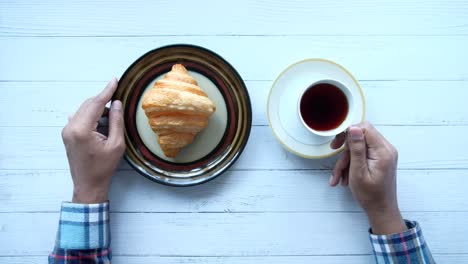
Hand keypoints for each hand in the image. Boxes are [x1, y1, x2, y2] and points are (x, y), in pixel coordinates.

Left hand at [62, 78, 124, 203]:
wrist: (88, 184)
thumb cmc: (103, 168)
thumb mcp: (116, 144)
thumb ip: (116, 121)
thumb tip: (116, 103)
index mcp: (82, 129)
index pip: (96, 103)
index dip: (107, 91)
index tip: (115, 80)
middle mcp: (71, 127)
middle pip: (88, 104)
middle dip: (103, 99)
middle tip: (117, 96)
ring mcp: (67, 131)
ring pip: (84, 110)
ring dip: (98, 107)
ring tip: (112, 112)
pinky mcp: (67, 134)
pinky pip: (79, 117)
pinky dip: (91, 114)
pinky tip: (101, 119)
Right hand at [329, 122, 405, 233]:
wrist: (381, 211)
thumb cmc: (370, 195)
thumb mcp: (358, 171)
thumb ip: (356, 149)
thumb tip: (353, 128)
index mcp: (383, 151)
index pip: (365, 128)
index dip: (348, 133)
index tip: (336, 144)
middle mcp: (386, 149)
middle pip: (361, 137)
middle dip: (345, 150)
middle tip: (335, 159)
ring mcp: (383, 155)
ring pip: (359, 148)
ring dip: (346, 161)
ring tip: (338, 178)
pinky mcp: (380, 160)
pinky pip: (362, 155)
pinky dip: (352, 164)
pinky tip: (344, 178)